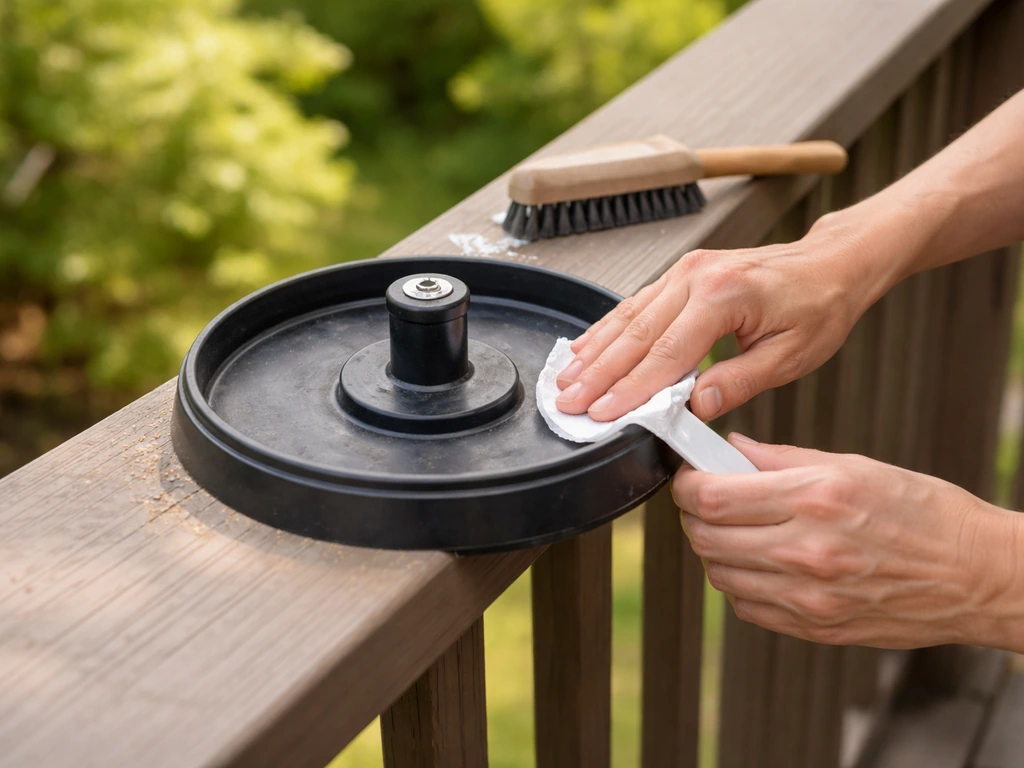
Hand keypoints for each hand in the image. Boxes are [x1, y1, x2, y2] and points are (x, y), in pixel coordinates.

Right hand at [554, 214, 894, 421]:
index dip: (629, 390)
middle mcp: (696, 277)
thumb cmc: (819, 305)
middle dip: (597, 374)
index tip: (602, 414)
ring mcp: (685, 271)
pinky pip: (636, 304)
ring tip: (565, 380)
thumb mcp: (790, 357)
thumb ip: (738, 383)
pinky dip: (607, 329)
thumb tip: (694, 409)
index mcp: (723, 296)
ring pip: (627, 317)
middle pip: (634, 335)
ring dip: (593, 352)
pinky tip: (587, 348)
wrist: (831, 263)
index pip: (665, 355)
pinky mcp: (682, 273)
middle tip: (567, 402)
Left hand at [671, 435, 1023, 650]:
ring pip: (719, 575)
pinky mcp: (815, 628)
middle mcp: (806, 552)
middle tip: (711, 500)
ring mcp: (809, 597)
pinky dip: (741, 583)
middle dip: (695, 515)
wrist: (977, 575)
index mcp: (815, 500)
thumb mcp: (853, 466)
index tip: (691, 475)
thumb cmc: (926, 514)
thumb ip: (780, 459)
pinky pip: (747, 607)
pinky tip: (762, 563)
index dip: (687, 484)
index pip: (711, 497)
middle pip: (704, 538)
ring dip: (716, 550)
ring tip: (741, 531)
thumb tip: (731, 451)